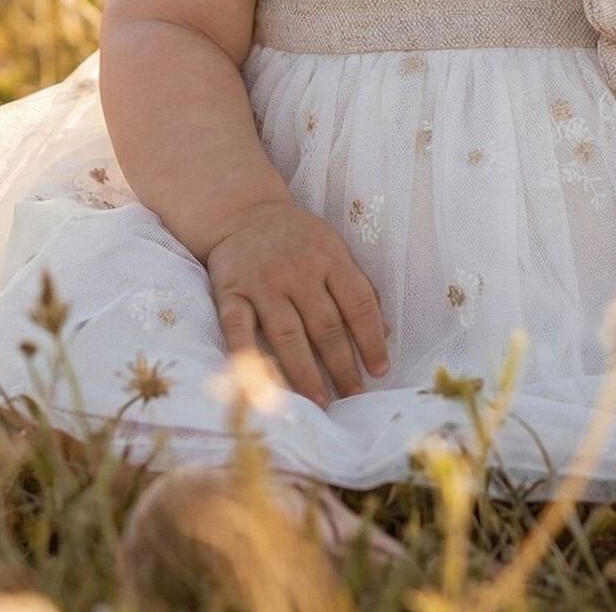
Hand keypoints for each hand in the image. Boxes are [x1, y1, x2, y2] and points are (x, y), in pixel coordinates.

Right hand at [205, 199, 391, 408]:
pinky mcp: (231, 293)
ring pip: (287, 334)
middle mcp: (298, 271)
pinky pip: (239, 329)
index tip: (379, 370)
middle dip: (342, 365)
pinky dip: (248, 357)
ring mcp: (263, 283)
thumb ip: (357, 287)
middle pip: (325, 325)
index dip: (371, 339)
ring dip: (305, 372)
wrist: (244, 214)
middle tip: (353, 396)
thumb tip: (384, 332)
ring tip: (319, 401)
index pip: (358, 303)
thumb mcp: (333, 250)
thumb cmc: (297, 239)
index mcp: (329, 258)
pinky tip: (261, 386)